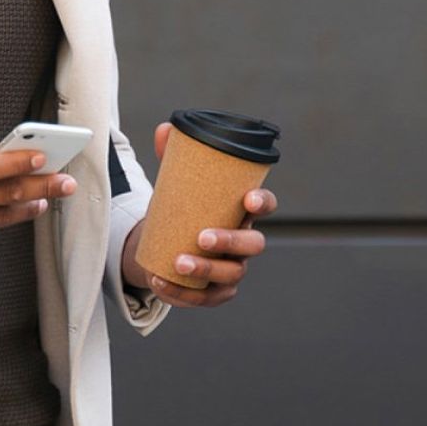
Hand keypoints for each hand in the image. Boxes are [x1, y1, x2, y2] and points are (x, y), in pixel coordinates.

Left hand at [120, 121, 277, 307]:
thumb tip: (166, 128)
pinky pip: (205, 297)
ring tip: (177, 262)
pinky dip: (182, 293)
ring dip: (206, 269)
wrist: (168, 244)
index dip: (263, 202)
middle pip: (253, 244)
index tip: (249, 199)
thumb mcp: (178, 183)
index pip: (265, 204)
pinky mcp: (216, 292)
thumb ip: (174, 156)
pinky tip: (161, 282)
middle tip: (201, 237)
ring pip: (231, 273)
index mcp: (242, 211)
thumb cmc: (184, 209)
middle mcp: (245, 241)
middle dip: (230, 241)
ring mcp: (233, 269)